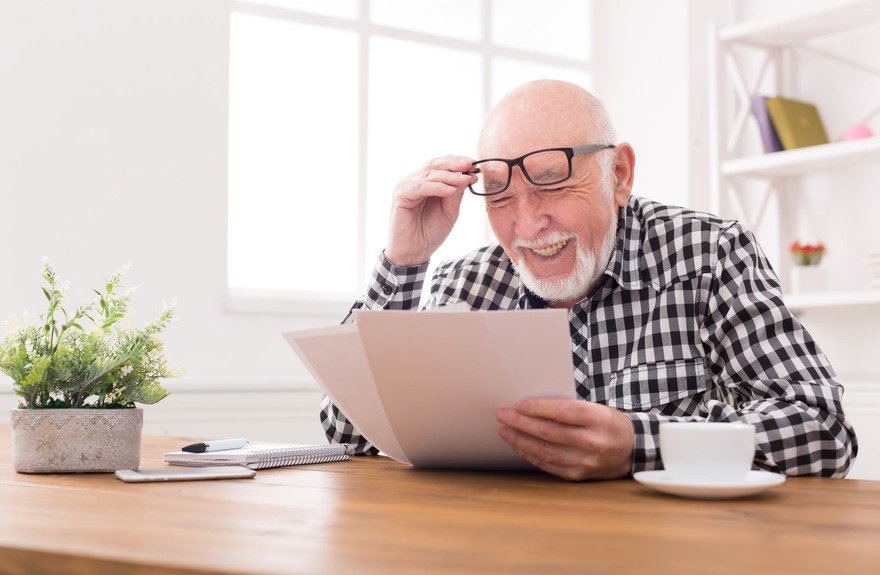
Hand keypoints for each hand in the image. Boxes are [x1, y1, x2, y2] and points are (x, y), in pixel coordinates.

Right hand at [384, 156, 477, 266]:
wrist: (414, 252)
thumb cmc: (429, 232)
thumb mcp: (449, 211)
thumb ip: (456, 193)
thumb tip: (469, 175)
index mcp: (426, 183)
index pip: (441, 165)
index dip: (457, 162)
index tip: (475, 164)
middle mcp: (415, 181)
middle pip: (435, 164)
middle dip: (454, 164)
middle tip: (470, 164)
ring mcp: (406, 187)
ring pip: (429, 174)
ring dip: (449, 176)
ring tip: (464, 178)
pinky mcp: (400, 196)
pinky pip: (420, 187)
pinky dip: (437, 187)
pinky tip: (451, 190)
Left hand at [496, 398, 633, 480]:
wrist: (633, 448)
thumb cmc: (608, 422)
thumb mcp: (596, 407)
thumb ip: (569, 407)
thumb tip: (532, 405)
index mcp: (599, 419)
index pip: (562, 412)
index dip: (538, 408)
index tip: (518, 404)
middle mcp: (593, 442)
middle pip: (549, 432)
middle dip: (520, 423)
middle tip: (502, 415)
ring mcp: (586, 461)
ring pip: (545, 451)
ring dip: (520, 440)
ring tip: (505, 430)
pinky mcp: (579, 475)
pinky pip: (549, 465)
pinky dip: (530, 454)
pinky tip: (519, 446)